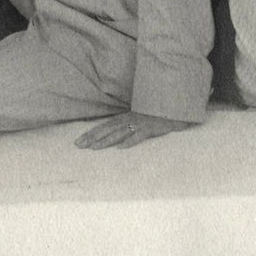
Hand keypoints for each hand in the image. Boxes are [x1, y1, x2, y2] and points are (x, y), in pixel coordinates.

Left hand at [74, 111, 194, 149]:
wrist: (177, 107)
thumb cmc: (159, 114)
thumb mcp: (142, 118)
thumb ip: (130, 126)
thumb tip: (116, 139)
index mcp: (128, 117)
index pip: (105, 126)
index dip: (91, 133)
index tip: (77, 142)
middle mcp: (132, 119)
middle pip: (108, 129)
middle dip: (93, 137)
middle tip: (78, 146)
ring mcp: (141, 123)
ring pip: (120, 132)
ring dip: (106, 140)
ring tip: (94, 148)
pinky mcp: (152, 127)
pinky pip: (140, 135)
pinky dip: (130, 141)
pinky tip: (121, 148)